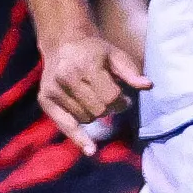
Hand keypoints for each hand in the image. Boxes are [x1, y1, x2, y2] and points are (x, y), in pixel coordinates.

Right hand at [36, 23, 145, 149]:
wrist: (63, 43)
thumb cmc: (94, 50)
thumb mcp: (115, 55)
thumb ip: (131, 71)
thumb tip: (147, 85)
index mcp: (85, 65)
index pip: (110, 97)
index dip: (122, 102)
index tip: (125, 98)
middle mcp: (66, 77)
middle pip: (98, 110)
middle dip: (109, 109)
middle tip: (110, 99)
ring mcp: (54, 90)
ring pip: (85, 118)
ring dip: (95, 114)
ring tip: (94, 99)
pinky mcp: (45, 100)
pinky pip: (66, 125)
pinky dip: (79, 137)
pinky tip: (91, 150)